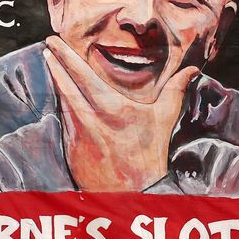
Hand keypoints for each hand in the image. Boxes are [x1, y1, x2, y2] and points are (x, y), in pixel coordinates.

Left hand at [43, 35, 196, 190]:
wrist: (131, 195)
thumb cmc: (149, 157)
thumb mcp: (163, 121)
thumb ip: (175, 91)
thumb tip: (192, 69)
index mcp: (111, 108)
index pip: (82, 75)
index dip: (65, 56)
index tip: (54, 42)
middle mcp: (89, 119)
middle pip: (65, 85)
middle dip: (55, 63)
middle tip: (47, 46)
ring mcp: (76, 135)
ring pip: (62, 102)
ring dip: (57, 83)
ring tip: (51, 65)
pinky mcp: (71, 149)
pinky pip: (64, 121)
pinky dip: (62, 106)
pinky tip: (60, 97)